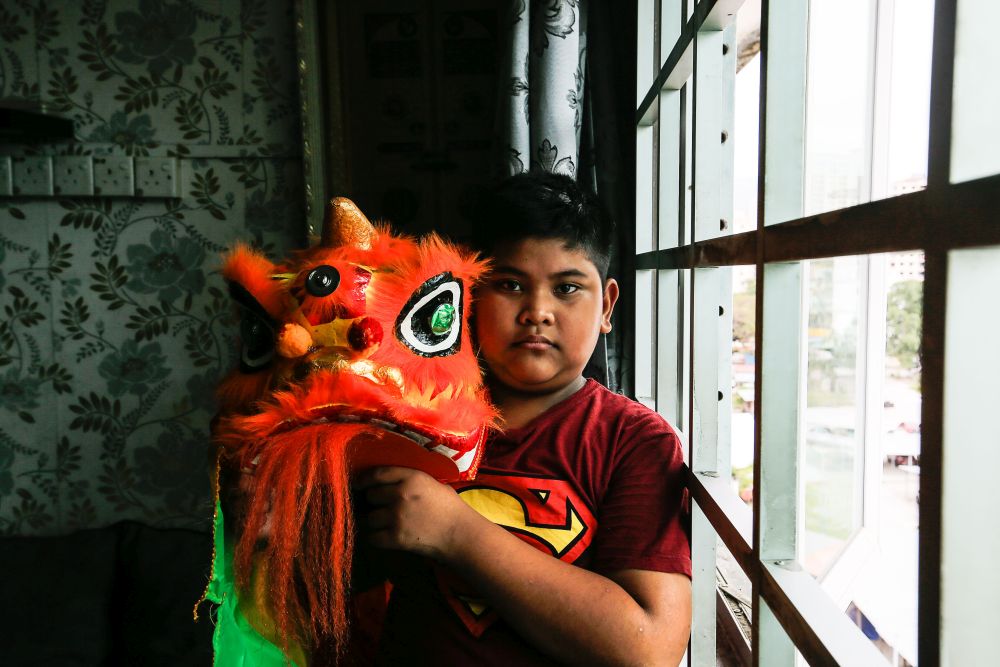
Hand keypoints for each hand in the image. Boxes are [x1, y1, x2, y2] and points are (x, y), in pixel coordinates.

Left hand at [353, 466, 473, 560]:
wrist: (461, 535)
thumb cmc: (450, 508)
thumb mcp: (433, 483)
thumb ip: (411, 479)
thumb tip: (389, 480)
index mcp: (412, 477)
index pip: (377, 474)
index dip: (364, 479)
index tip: (359, 484)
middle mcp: (401, 494)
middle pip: (371, 496)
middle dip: (374, 502)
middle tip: (382, 507)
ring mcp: (397, 517)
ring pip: (370, 518)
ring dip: (375, 522)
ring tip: (385, 524)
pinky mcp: (396, 538)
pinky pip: (373, 537)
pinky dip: (376, 538)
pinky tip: (384, 537)